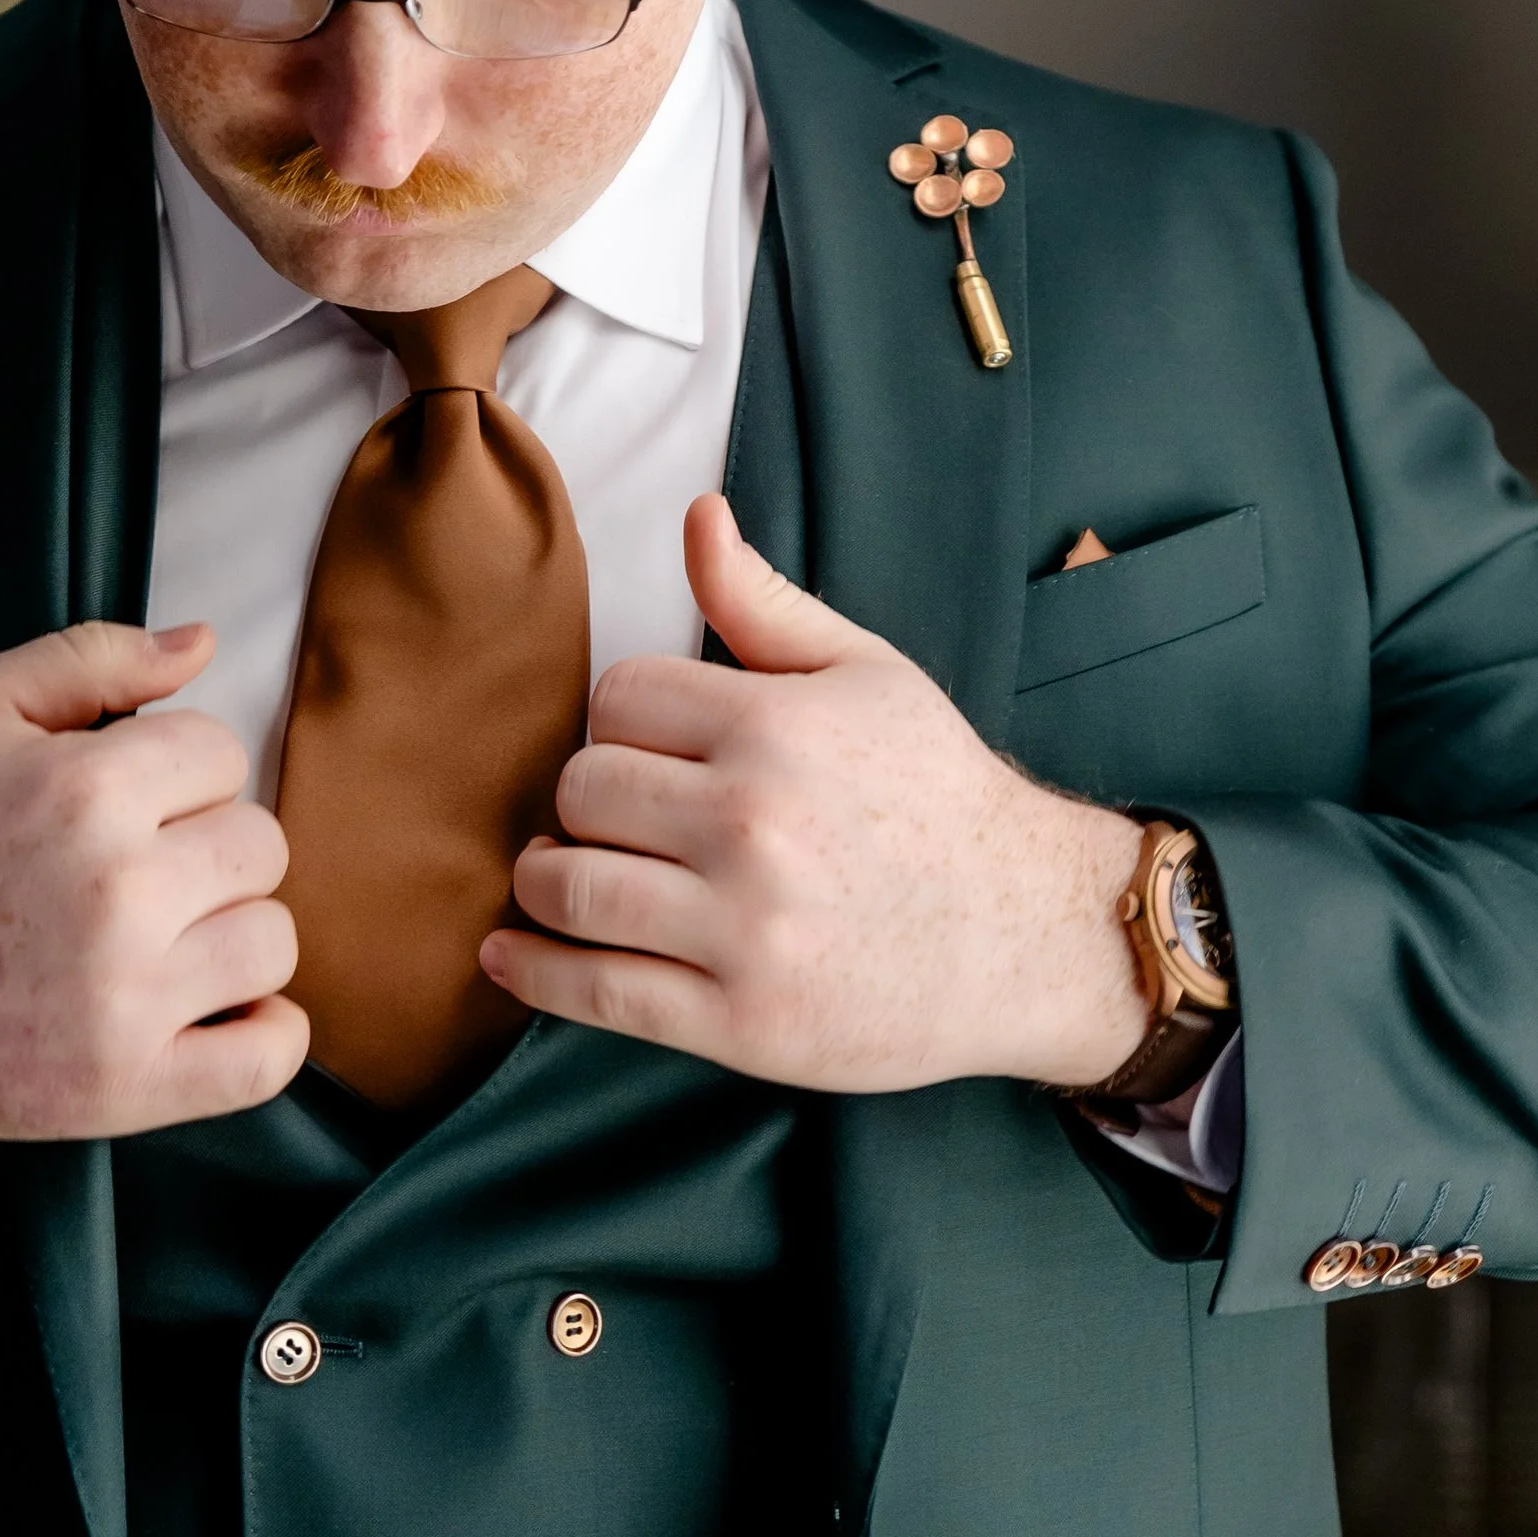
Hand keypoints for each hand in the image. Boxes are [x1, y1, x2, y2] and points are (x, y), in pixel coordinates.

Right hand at [0, 623, 307, 1161]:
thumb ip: (91, 660)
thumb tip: (201, 641)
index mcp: (85, 791)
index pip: (225, 756)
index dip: (178, 772)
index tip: (126, 803)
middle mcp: (116, 893)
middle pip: (259, 846)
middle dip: (204, 847)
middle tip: (135, 871)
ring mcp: (123, 1000)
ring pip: (273, 941)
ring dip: (229, 933)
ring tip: (161, 936)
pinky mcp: (122, 1087)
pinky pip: (267, 1057)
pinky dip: (264, 1033)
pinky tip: (213, 1006)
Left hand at [483, 497, 1147, 1092]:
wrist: (1028, 932)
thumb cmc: (939, 793)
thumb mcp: (868, 675)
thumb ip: (764, 604)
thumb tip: (696, 516)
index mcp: (776, 726)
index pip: (616, 700)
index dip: (620, 722)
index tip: (645, 752)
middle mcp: (752, 823)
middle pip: (580, 789)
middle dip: (582, 800)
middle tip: (609, 819)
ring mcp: (743, 928)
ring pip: (568, 885)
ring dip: (542, 879)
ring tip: (556, 875)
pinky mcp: (741, 1019)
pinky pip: (595, 989)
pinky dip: (533, 970)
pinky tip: (509, 952)